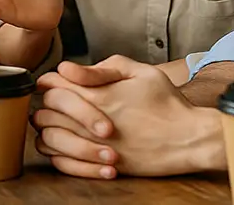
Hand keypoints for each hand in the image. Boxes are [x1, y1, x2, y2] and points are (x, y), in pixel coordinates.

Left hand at [32, 56, 225, 178]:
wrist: (189, 139)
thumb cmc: (168, 104)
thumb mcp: (142, 72)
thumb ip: (104, 67)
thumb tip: (68, 68)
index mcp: (98, 95)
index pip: (52, 86)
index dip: (49, 81)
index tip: (55, 81)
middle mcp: (90, 123)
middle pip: (44, 112)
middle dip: (45, 105)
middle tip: (55, 102)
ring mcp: (94, 147)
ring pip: (47, 140)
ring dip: (47, 130)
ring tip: (58, 123)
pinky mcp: (101, 166)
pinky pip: (62, 163)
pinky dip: (58, 154)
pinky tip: (67, 146)